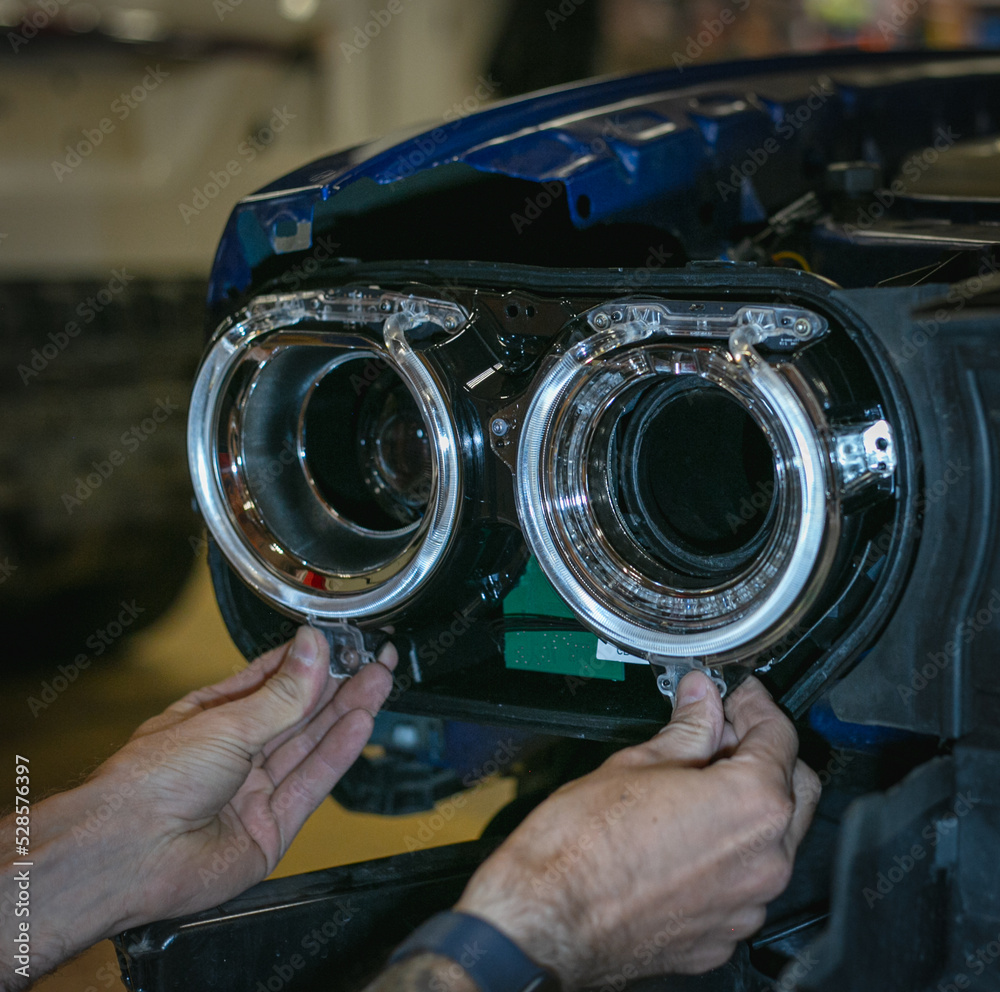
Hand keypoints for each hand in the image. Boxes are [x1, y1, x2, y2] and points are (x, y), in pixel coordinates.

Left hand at [1, 626, 394, 988]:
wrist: (128, 854)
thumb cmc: (149, 783)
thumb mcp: (226, 722)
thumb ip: (282, 693)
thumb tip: (312, 648)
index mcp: (212, 718)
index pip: (271, 681)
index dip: (309, 661)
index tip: (342, 640)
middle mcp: (234, 754)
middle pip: (298, 714)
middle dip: (338, 685)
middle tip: (373, 659)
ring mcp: (253, 792)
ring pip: (310, 746)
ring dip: (346, 713)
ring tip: (378, 681)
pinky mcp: (270, 829)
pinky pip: (311, 785)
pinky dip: (338, 754)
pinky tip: (360, 724)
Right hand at [455, 673, 819, 989]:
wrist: (547, 923)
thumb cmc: (580, 849)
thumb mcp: (635, 764)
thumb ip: (686, 728)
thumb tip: (701, 701)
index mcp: (751, 805)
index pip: (780, 736)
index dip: (755, 705)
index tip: (735, 696)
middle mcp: (764, 861)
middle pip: (797, 787)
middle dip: (764, 753)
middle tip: (719, 732)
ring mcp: (747, 905)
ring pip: (775, 839)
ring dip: (750, 805)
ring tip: (695, 783)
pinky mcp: (723, 937)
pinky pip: (745, 884)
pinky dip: (729, 853)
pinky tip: (685, 835)